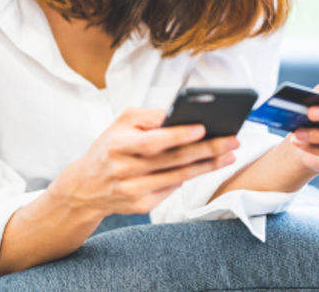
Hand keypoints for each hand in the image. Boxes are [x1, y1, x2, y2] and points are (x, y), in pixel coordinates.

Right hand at [51, 108, 238, 216]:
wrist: (85, 188)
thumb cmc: (109, 147)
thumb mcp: (121, 123)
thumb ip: (150, 116)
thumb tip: (182, 113)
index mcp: (118, 145)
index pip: (153, 142)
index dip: (179, 135)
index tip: (203, 127)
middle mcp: (124, 170)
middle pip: (173, 160)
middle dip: (208, 149)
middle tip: (233, 140)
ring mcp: (133, 191)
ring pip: (179, 177)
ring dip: (208, 165)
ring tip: (230, 153)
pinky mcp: (140, 206)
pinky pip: (173, 189)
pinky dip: (191, 177)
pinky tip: (208, 166)